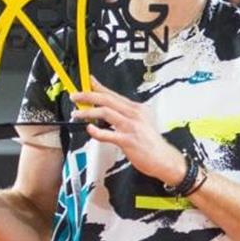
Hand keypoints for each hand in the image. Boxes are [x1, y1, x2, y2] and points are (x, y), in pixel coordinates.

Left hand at [70, 78, 185, 184]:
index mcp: (137, 109)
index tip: (88, 81)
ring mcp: (131, 127)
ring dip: (88, 112)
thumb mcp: (141, 122)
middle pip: (107, 99)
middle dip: (88, 96)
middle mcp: (134, 114)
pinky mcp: (128, 141)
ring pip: (105, 112)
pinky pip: (108, 134)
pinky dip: (96, 131)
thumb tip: (106, 110)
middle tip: (75, 96)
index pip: (114, 94)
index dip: (98, 87)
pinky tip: (89, 129)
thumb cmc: (151, 143)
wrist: (164, 159)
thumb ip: (125, 115)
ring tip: (77, 114)